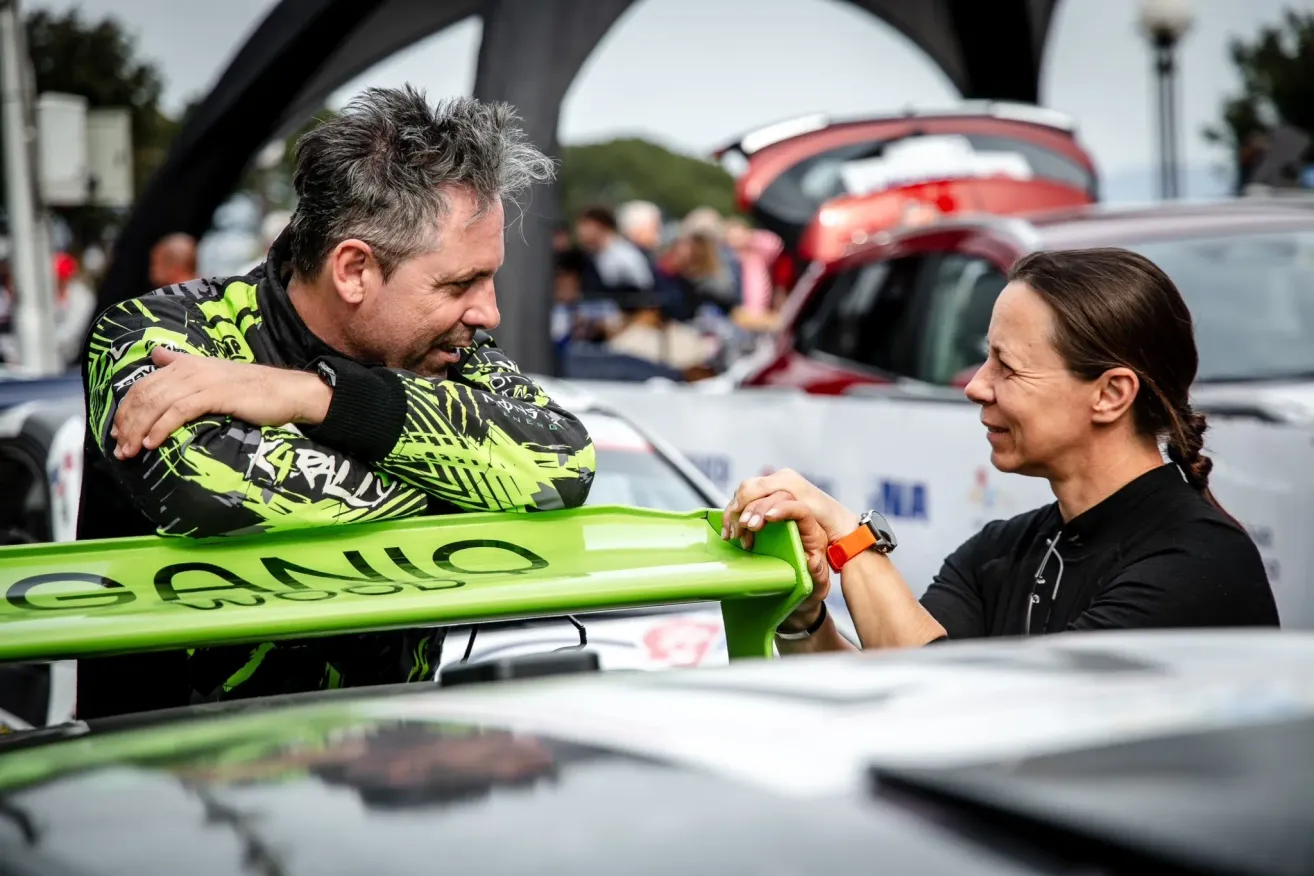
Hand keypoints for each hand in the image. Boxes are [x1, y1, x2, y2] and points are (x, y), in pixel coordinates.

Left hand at [111, 347, 331, 459]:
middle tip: (119, 448)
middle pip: (145, 394)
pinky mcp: (216, 395)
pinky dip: (161, 427)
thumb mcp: (213, 374)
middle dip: (127, 423)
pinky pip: (179, 411)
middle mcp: (190, 369)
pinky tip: (153, 443)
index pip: (143, 384)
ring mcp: (203, 381)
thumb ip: (183, 364)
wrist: (287, 391)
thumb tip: (157, 354)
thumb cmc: (252, 390)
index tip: (118, 433)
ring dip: (139, 430)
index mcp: (186, 364)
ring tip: (130, 451)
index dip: (126, 409)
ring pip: (157, 403)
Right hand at [720, 470, 859, 622]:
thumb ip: (818, 574)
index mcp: (812, 529)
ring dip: (742, 508)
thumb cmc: (811, 582)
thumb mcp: (818, 583)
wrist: (804, 583)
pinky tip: (730, 530)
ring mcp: (778, 510)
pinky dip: (734, 512)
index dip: (783, 508)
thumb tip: (812, 561)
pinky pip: (746, 501)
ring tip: (735, 532)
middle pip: (775, 494)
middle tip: (745, 526)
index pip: (800, 508)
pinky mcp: (763, 513)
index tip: (767, 518)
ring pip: (757, 493)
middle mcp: (795, 514)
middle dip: (756, 507)